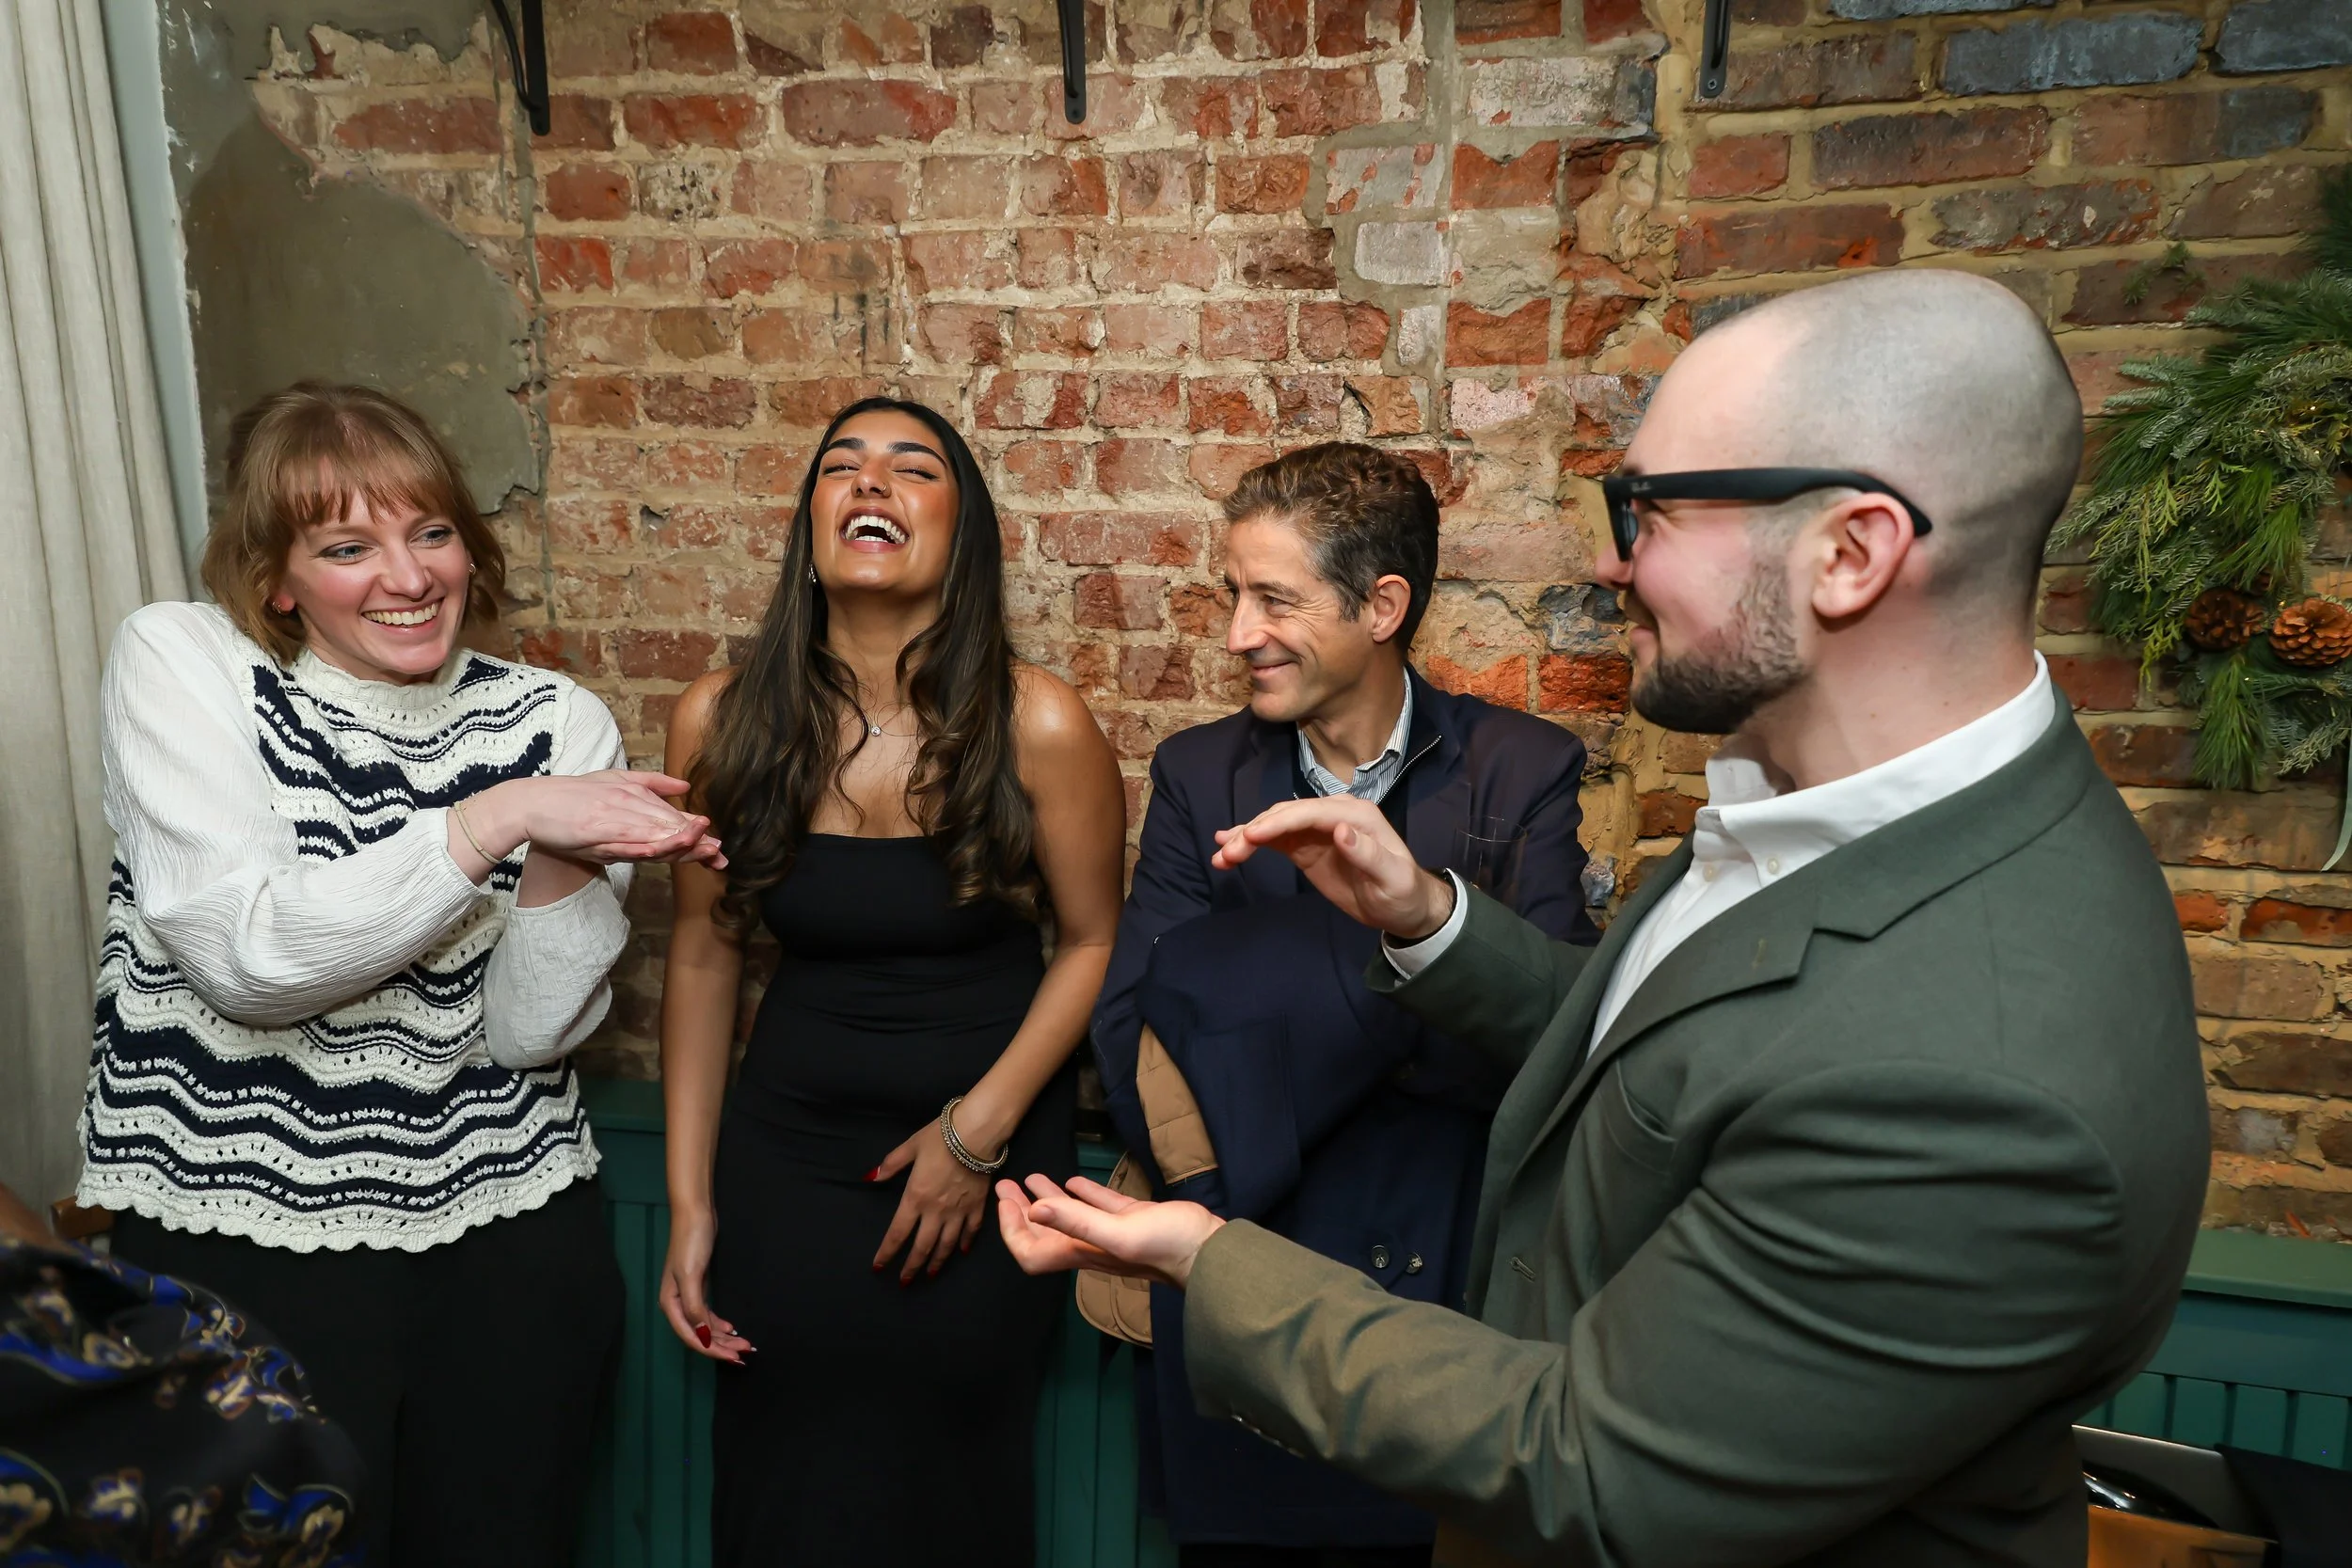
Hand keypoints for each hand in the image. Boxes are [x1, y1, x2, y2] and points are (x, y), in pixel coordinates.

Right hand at [478, 771, 726, 867]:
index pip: (670, 815)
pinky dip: (642, 844)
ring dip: (677, 842)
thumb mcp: (613, 781)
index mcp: (634, 793)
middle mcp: (627, 803)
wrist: (532, 804)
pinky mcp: (594, 830)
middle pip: (666, 825)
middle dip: (695, 841)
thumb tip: (685, 784)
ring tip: (702, 851)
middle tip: (719, 855)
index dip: (695, 831)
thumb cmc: (573, 797)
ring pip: (650, 832)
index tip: (717, 846)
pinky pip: (622, 840)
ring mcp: (611, 817)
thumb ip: (651, 783)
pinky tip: (659, 850)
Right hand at [658, 1207, 753, 1364]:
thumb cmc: (690, 1242)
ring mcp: (688, 1295)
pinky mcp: (699, 1286)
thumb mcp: (691, 1276)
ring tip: (744, 1344)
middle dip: (722, 1346)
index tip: (733, 1357)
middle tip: (744, 1353)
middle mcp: (676, 1303)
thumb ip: (694, 1307)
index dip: (712, 1349)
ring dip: (723, 1336)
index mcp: (670, 1304)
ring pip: (705, 1325)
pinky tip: (731, 1328)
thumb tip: (701, 1335)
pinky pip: (707, 1313)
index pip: (691, 1336)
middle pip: (699, 1334)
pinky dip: (719, 1323)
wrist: (695, 1215)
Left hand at [870, 1121, 989, 1283]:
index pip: (897, 1233)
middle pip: (921, 1246)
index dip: (887, 1252)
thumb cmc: (940, 1137)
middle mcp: (936, 1211)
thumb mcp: (910, 1147)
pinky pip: (971, 1231)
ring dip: (936, 1262)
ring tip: (929, 1274)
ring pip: (946, 1245)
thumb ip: (891, 1165)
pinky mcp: (977, 1207)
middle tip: (904, 1281)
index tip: (879, 1267)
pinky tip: (961, 1252)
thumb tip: (871, 1178)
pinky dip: (965, 1243)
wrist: (976, 1134)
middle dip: (911, 1266)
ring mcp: (958, 1211)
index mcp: (915, 1198)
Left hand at [995, 1174, 1223, 1288]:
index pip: (1033, 1251)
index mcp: (1083, 1252)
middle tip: (1005, 1186)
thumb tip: (1036, 1210)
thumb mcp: (1120, 1232)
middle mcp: (1092, 1246)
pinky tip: (1075, 1180)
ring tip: (1031, 1177)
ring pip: (1070, 1217)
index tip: (1006, 1202)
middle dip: (1021, 1211)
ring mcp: (1113, 1233)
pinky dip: (1082, 1194)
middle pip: (1045, 1234)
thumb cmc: (1166, 1246)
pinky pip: (1099, 1207)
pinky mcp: (1133, 1220)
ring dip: (1047, 1199)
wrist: (1210, 1250)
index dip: (1013, 1230)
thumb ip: (1078, 1220)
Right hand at [1210, 796, 1453, 939]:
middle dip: (1255, 831)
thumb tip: (1340, 830)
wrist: (1404, 909)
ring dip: (1246, 837)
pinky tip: (1228, 847)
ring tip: (1221, 855)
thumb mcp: (1392, 877)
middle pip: (1286, 815)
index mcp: (1356, 815)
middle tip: (1229, 852)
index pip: (1310, 811)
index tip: (1251, 836)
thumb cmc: (1403, 892)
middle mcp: (1334, 814)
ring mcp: (1317, 830)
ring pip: (1275, 825)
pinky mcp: (1307, 847)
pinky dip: (1251, 843)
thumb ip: (1368, 854)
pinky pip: (1274, 840)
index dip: (1279, 821)